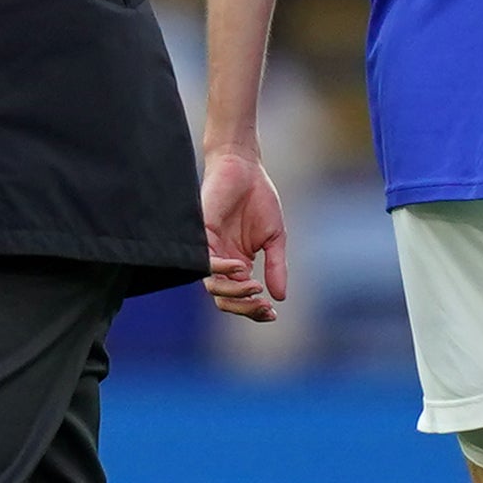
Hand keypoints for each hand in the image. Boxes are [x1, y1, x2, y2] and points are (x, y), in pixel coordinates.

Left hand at [201, 148, 289, 321]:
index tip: (272, 314)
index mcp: (238, 265)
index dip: (254, 310)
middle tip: (263, 307)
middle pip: (223, 299)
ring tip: (255, 288)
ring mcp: (210, 250)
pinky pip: (204, 262)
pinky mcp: (202, 235)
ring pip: (212, 286)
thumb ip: (276, 266)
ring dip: (234, 293)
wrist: (245, 167)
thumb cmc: (259, 198)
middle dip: (244, 308)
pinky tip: (240, 268)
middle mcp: (221, 261)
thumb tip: (281, 298)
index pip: (240, 298)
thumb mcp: (274, 238)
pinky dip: (221, 270)